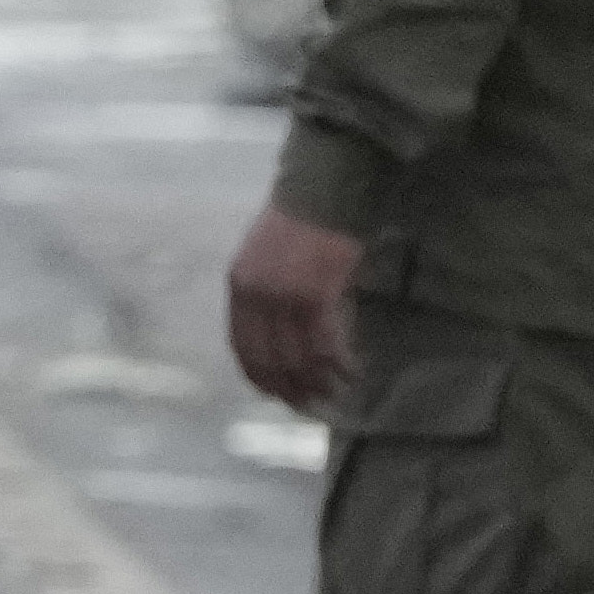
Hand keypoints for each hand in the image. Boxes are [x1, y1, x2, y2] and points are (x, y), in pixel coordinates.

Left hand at [226, 203, 364, 414]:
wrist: (323, 188)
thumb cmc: (300, 218)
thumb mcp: (263, 255)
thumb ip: (263, 291)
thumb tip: (278, 331)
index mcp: (239, 285)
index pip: (243, 347)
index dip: (260, 378)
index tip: (276, 396)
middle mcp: (257, 296)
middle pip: (272, 359)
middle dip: (292, 388)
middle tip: (311, 405)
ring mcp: (286, 297)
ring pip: (301, 357)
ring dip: (321, 380)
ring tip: (337, 392)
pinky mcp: (317, 295)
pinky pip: (327, 343)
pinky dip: (341, 363)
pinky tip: (354, 370)